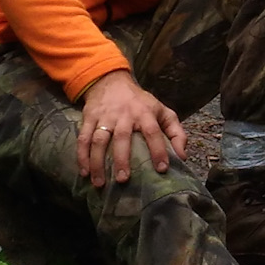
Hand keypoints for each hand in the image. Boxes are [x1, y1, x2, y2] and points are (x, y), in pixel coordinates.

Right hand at [77, 70, 185, 187]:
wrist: (111, 81)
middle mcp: (124, 115)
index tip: (162, 169)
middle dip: (122, 159)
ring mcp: (105, 117)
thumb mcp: (162, 111)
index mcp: (145, 113)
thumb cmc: (141, 102)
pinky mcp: (89, 119)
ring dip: (98, 162)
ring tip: (99, 183)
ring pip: (99, 140)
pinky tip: (84, 172)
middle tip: (123, 180)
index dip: (158, 150)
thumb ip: (176, 132)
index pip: (153, 132)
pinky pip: (83, 138)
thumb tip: (182, 156)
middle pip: (122, 138)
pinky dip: (81, 156)